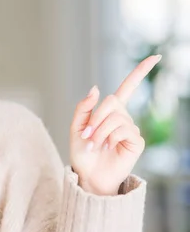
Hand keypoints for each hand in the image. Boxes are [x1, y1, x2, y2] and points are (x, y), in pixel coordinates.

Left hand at [69, 55, 160, 195]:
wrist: (88, 174)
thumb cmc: (82, 152)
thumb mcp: (76, 127)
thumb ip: (84, 107)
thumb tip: (97, 88)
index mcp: (109, 111)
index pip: (128, 88)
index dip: (140, 72)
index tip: (155, 57)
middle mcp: (123, 117)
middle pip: (112, 102)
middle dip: (95, 118)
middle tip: (87, 135)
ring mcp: (131, 129)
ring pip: (115, 118)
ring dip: (99, 131)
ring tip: (94, 144)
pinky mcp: (136, 141)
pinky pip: (122, 130)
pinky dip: (109, 137)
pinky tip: (108, 148)